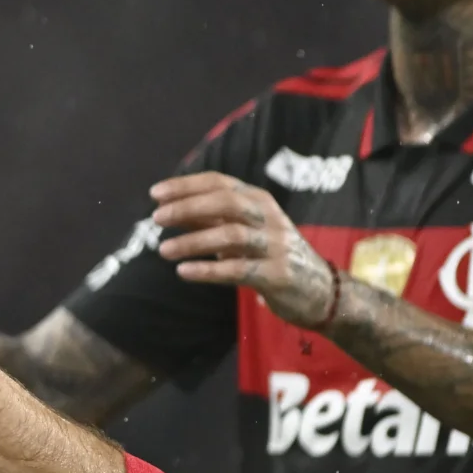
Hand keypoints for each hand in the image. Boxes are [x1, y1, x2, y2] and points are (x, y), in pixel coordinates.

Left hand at [150, 172, 334, 325]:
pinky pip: (238, 270)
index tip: (155, 193)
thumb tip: (167, 209)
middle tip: (156, 218)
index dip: (186, 185)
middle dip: (188, 207)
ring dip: (193, 242)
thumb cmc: (269, 255)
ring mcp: (275, 245)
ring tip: (163, 250)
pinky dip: (208, 270)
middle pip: (226, 202)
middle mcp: (269, 217)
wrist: (318, 290)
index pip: (219, 182)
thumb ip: (208, 220)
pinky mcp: (277, 275)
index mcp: (258, 199)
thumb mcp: (240, 231)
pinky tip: (184, 272)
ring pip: (231, 236)